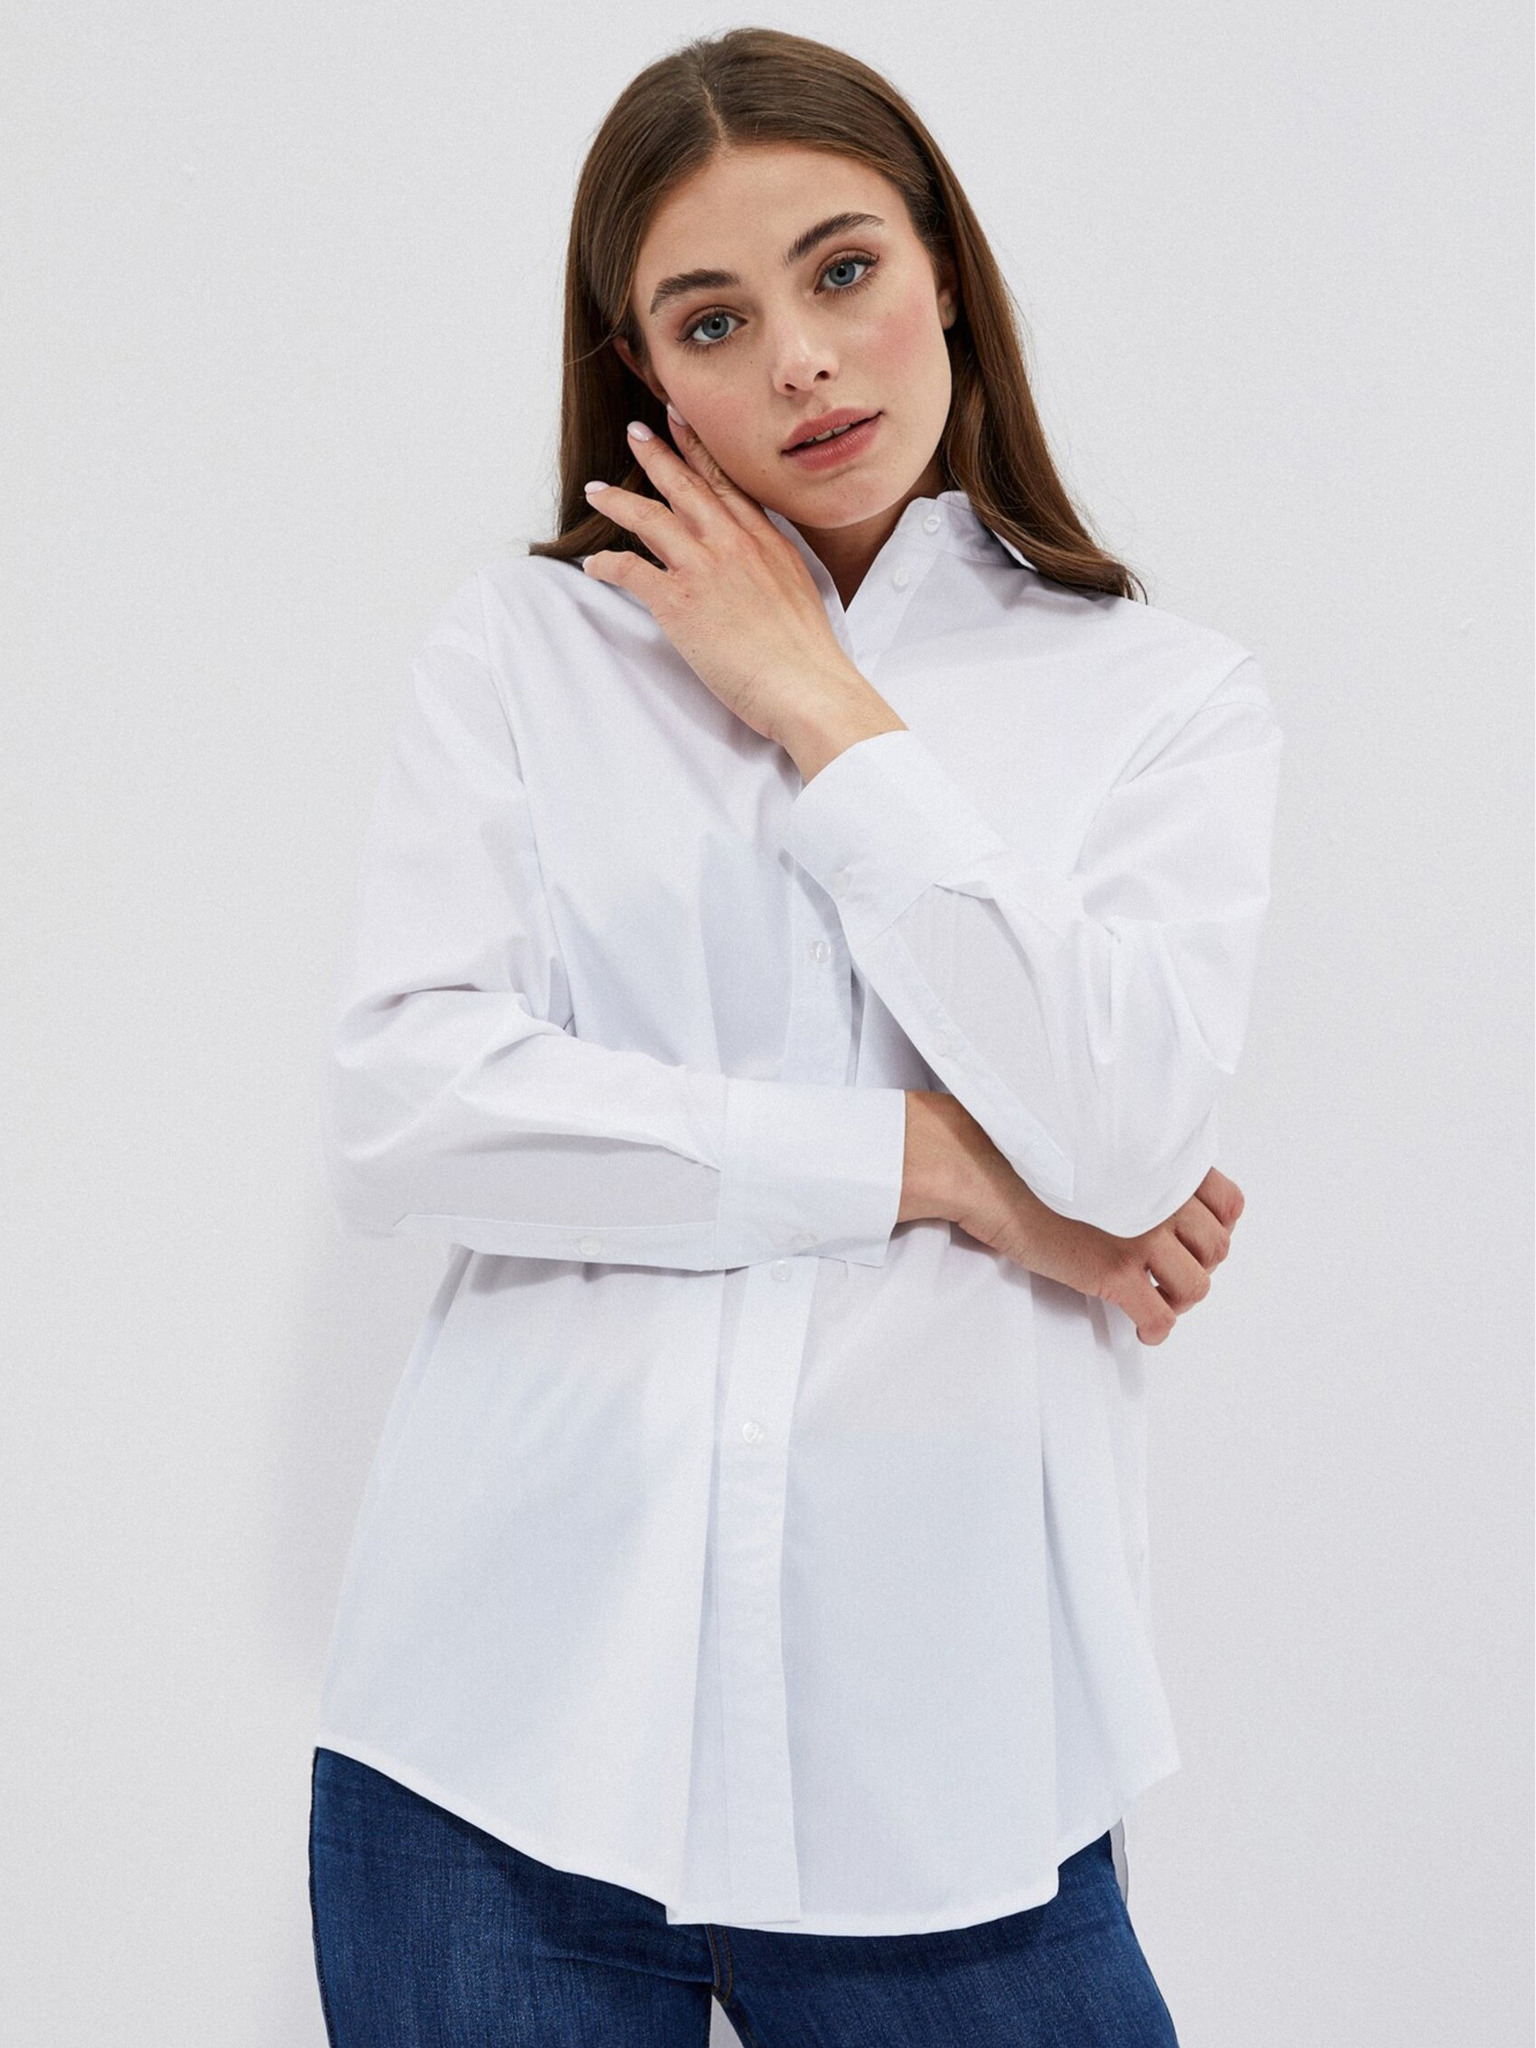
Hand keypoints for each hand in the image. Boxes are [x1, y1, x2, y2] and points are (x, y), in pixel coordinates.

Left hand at [580, 413, 898, 756]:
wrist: (806, 684)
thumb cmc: (807, 654)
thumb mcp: (800, 591)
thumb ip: (774, 567)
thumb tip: (762, 570)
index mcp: (767, 541)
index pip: (727, 484)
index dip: (700, 451)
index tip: (682, 423)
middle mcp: (734, 543)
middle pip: (687, 486)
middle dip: (657, 455)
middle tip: (636, 432)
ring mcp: (705, 568)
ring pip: (651, 518)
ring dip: (619, 501)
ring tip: (597, 491)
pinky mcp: (679, 600)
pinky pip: (630, 570)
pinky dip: (607, 565)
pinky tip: (594, 566)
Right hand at [909, 1091, 1242, 1345]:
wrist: (984, 1171)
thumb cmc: (1024, 1155)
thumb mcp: (1096, 1148)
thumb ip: (1134, 1168)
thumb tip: (1146, 1198)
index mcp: (1161, 1164)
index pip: (1229, 1203)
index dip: (1217, 1228)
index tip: (1196, 1239)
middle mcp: (1163, 1198)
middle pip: (1217, 1248)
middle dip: (1198, 1265)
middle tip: (1170, 1272)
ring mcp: (1143, 1236)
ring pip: (1197, 1286)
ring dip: (1179, 1298)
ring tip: (1157, 1300)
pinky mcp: (1114, 1272)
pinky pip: (1160, 1317)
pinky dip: (1156, 1329)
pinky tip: (1142, 1330)